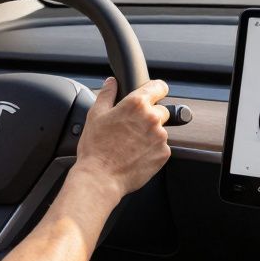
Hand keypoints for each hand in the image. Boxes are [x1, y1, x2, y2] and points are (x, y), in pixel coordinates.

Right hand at [73, 78, 170, 197]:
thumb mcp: (96, 115)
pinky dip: (151, 149)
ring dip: (150, 134)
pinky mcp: (163, 154)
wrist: (100, 177)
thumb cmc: (96, 148)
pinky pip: (161, 147)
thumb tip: (112, 82)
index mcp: (136, 104)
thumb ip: (107, 94)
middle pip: (161, 110)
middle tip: (131, 127)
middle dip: (149, 116)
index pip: (159, 86)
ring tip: (130, 144)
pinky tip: (135, 154)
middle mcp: (152, 118)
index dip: (155, 89)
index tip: (153, 93)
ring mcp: (160, 137)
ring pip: (160, 130)